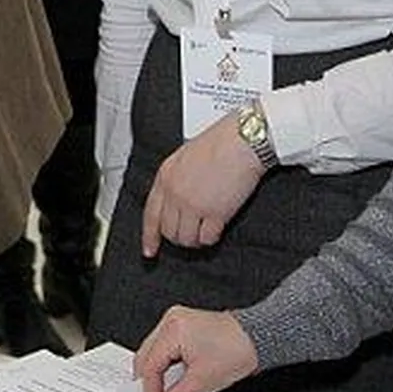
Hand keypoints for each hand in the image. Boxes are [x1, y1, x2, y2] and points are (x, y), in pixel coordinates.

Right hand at [134, 306, 257, 391]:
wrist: (258, 339)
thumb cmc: (238, 351)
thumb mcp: (203, 383)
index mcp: (173, 330)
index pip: (149, 366)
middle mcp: (171, 321)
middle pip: (146, 358)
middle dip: (150, 383)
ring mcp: (176, 321)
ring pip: (154, 353)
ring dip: (158, 375)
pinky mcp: (183, 326)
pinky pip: (164, 347)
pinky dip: (166, 365)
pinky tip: (173, 379)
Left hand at [140, 113, 265, 256]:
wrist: (242, 141)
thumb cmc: (220, 143)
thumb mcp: (184, 156)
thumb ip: (176, 178)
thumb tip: (175, 198)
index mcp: (165, 177)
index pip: (151, 214)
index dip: (149, 236)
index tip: (150, 250)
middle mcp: (175, 192)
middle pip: (168, 230)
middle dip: (178, 236)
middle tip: (190, 234)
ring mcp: (193, 204)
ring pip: (186, 238)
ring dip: (195, 239)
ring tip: (204, 232)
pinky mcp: (215, 213)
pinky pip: (207, 238)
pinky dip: (211, 238)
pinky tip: (216, 230)